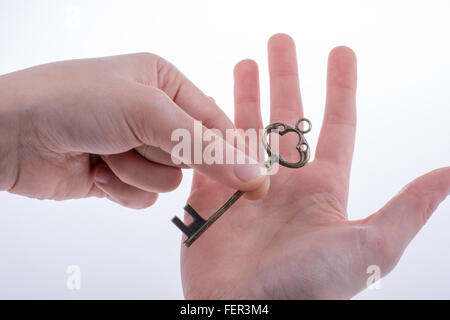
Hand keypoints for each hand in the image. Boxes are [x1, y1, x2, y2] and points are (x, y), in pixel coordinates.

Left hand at [0, 53, 266, 207]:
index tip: (254, 180)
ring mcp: (135, 146)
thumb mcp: (147, 112)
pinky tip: (96, 170)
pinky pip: (144, 195)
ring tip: (106, 151)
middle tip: (140, 144)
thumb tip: (253, 173)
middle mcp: (152, 113)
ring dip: (136, 170)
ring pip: (168, 178)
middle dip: (164, 154)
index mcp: (164, 83)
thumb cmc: (76, 102)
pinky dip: (121, 187)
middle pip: (192, 154)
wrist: (8, 133)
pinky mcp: (118, 174)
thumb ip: (202, 145)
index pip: (214, 121)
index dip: (232, 150)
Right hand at [181, 34, 449, 298]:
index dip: (340, 87)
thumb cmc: (309, 287)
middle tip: (279, 40)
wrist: (244, 311)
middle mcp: (285, 183)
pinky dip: (207, 129)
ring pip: (245, 129)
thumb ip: (406, 208)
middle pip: (285, 117)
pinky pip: (208, 154)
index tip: (341, 51)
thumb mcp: (368, 247)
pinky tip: (206, 105)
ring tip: (244, 62)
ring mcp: (245, 186)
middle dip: (284, 76)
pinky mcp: (212, 195)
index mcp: (322, 188)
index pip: (334, 125)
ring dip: (245, 94)